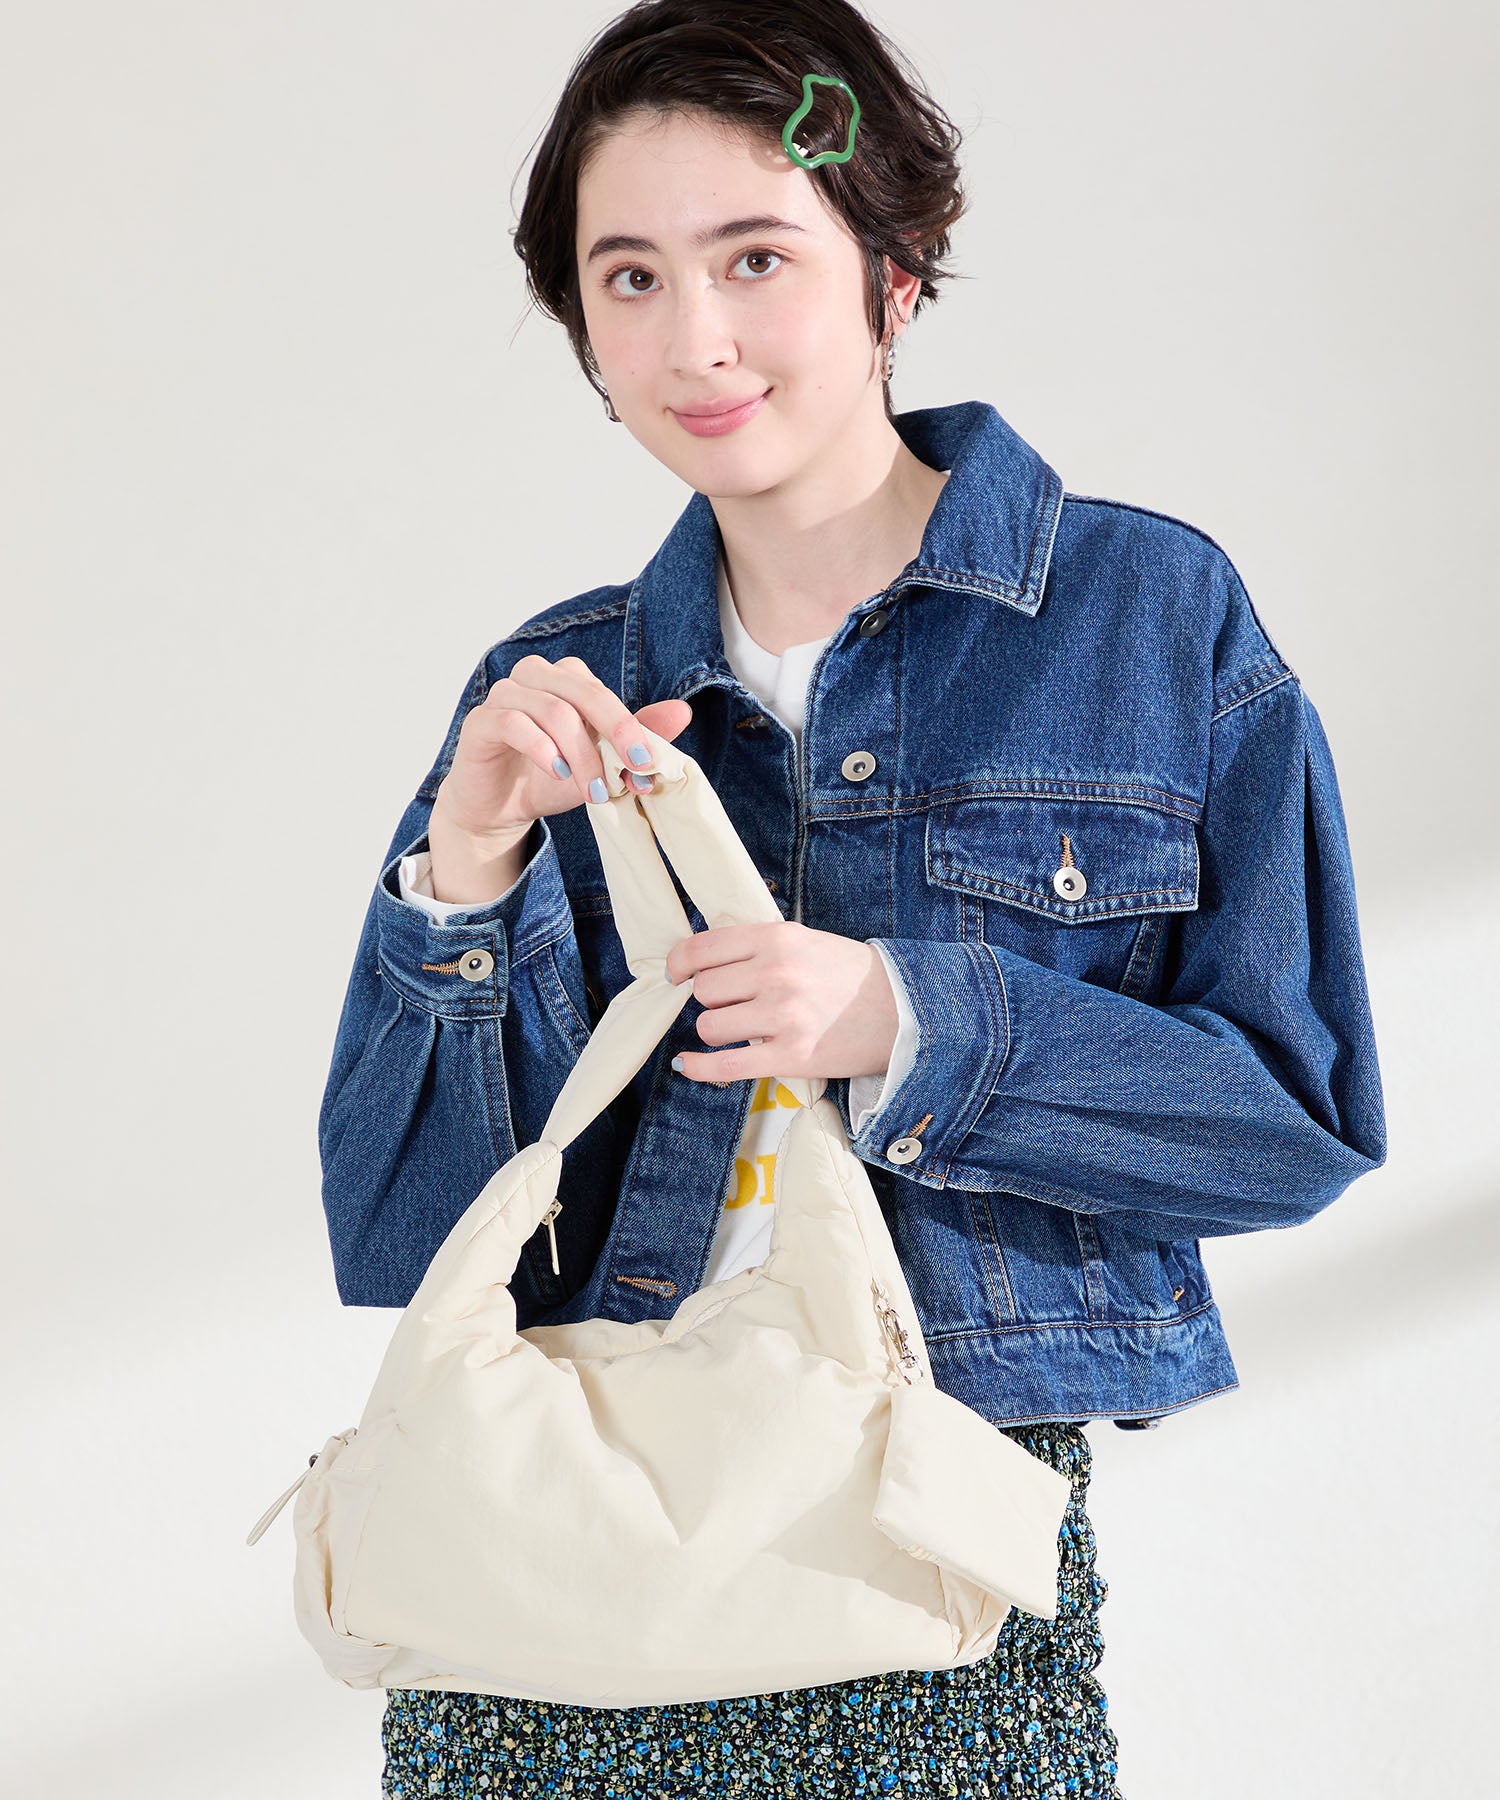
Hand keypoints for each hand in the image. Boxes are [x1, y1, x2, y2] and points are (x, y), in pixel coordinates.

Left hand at [663, 921, 899, 1085]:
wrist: (900, 1012)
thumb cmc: (847, 977)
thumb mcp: (804, 941)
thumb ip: (757, 947)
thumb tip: (700, 963)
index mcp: (778, 939)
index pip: (704, 949)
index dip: (680, 964)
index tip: (677, 975)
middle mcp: (777, 974)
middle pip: (704, 990)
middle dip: (713, 1000)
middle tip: (737, 1004)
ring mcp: (783, 1016)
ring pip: (710, 1025)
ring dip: (718, 1031)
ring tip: (741, 1030)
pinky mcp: (790, 1056)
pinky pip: (724, 1065)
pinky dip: (700, 1068)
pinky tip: (688, 1065)